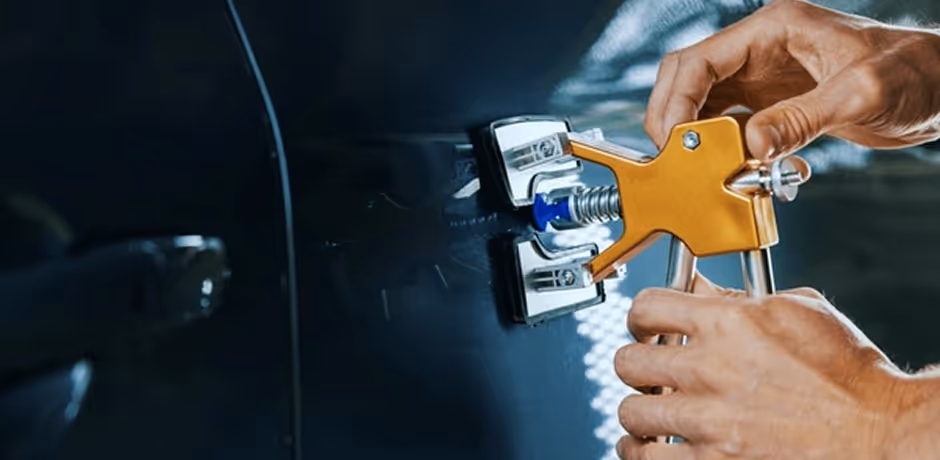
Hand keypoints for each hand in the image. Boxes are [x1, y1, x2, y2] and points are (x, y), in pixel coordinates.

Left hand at [613, 275, 937, 459]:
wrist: (879, 436)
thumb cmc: (850, 376)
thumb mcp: (799, 312)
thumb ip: (740, 298)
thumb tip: (697, 286)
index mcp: (729, 324)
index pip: (647, 306)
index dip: (640, 315)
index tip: (644, 326)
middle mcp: (711, 370)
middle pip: (628, 361)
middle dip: (636, 364)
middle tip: (648, 370)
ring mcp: (710, 421)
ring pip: (631, 412)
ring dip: (638, 411)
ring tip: (650, 411)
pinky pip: (646, 458)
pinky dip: (639, 452)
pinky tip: (648, 447)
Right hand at [644, 0, 939, 160]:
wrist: (939, 88)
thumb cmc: (914, 72)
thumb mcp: (860, 94)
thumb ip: (802, 118)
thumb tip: (752, 146)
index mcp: (773, 30)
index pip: (698, 61)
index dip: (677, 102)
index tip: (675, 141)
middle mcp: (760, 51)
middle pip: (687, 81)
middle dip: (674, 120)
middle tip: (676, 159)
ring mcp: (762, 79)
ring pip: (702, 106)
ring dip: (699, 141)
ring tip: (709, 170)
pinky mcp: (771, 104)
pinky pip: (729, 128)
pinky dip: (726, 152)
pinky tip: (745, 169)